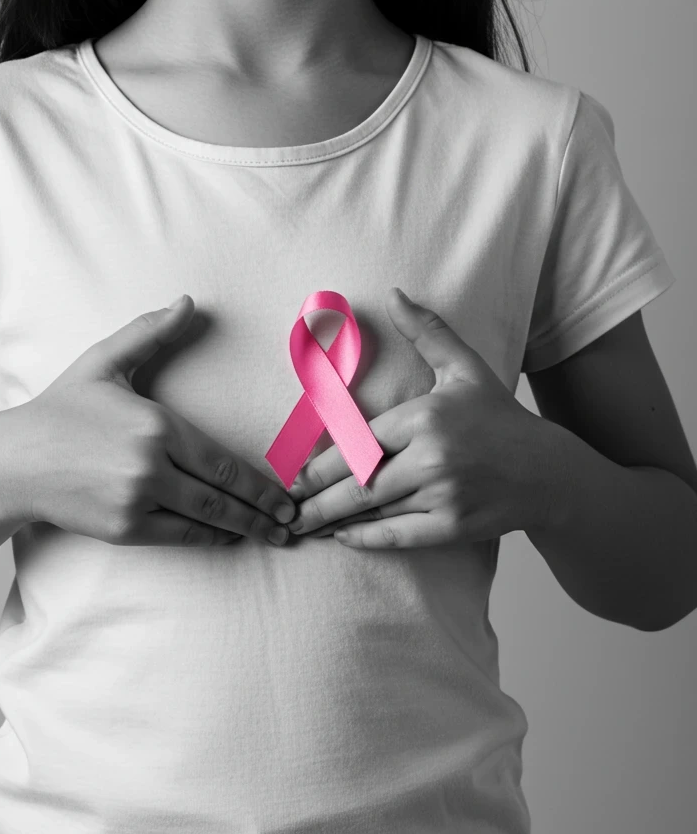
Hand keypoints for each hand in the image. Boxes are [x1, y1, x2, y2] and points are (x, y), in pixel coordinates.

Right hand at [7, 296, 295, 547]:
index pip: (223, 460)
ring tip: (272, 537)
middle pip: (222, 495)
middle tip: (292, 523)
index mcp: (156, 425)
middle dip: (262, 512)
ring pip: (204, 519)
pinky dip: (206, 538)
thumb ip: (149, 333)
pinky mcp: (122, 528)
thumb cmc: (61, 409)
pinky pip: (177, 536)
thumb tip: (188, 302)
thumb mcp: (104, 363)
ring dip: (243, 530)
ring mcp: (136, 500)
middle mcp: (151, 466)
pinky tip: (226, 538)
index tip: (285, 494)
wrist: (14, 461)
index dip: (260, 483)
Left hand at [286, 287, 554, 548]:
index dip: (320, 463)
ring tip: (303, 525)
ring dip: (334, 521)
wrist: (547, 472)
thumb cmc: (499, 417)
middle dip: (316, 499)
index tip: (294, 474)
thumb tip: (394, 294)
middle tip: (286, 506)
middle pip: (358, 483)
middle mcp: (432, 458)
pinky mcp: (454, 527)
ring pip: (374, 511)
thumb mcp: (464, 369)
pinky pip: (399, 535)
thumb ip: (427, 332)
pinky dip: (367, 539)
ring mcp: (443, 495)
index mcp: (425, 417)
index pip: (358, 443)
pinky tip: (344, 538)